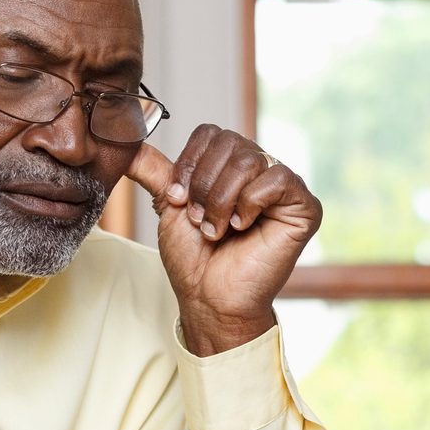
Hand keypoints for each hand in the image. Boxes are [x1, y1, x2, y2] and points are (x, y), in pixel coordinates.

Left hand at [126, 126, 321, 355]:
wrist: (209, 297)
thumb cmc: (194, 258)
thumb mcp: (170, 204)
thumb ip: (154, 170)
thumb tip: (125, 137)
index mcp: (231, 165)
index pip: (211, 133)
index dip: (190, 165)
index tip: (179, 200)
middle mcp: (260, 171)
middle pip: (231, 143)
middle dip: (205, 186)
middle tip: (200, 220)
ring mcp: (284, 188)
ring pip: (250, 161)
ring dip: (223, 201)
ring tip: (218, 230)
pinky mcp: (305, 206)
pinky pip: (278, 179)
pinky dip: (251, 204)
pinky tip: (245, 227)